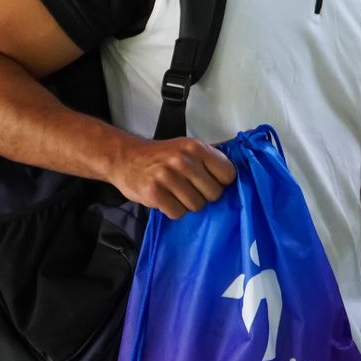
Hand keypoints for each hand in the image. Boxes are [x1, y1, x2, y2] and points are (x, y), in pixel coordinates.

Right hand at [109, 137, 235, 219]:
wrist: (125, 158)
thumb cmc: (160, 156)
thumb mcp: (186, 148)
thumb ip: (208, 159)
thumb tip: (235, 176)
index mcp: (195, 147)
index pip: (228, 174)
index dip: (221, 182)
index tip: (210, 182)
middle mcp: (183, 160)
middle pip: (214, 194)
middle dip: (204, 195)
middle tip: (189, 188)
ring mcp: (168, 177)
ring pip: (197, 206)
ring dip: (187, 204)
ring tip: (175, 192)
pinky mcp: (155, 193)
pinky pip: (178, 213)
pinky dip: (173, 210)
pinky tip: (165, 198)